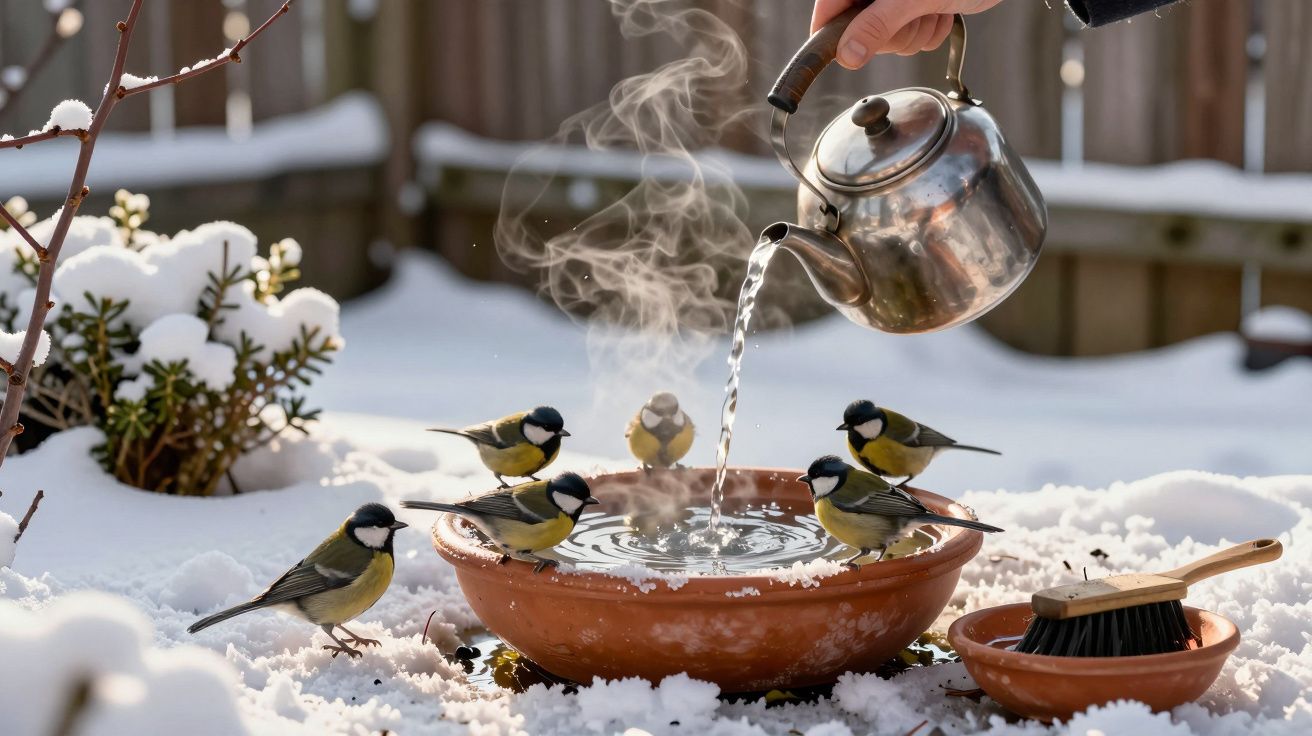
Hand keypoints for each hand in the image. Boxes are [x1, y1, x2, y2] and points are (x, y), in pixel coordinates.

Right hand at [811, 0, 1005, 68]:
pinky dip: (930, 32)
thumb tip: (847, 55)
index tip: (842, 54)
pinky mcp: (915, 10)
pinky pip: (912, 40)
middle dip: (892, 34)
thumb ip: (876, 26)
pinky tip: (941, 11)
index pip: (829, 10)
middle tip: (912, 15)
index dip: (832, 35)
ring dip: (916, 33)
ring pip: (890, 41)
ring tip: (932, 8)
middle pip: (860, 33)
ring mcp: (895, 2)